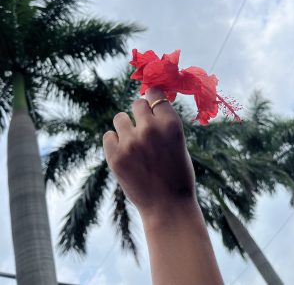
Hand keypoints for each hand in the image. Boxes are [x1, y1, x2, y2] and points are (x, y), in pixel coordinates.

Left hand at [103, 87, 195, 213]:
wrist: (168, 206)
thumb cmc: (177, 175)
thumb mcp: (178, 144)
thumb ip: (163, 124)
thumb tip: (149, 104)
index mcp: (171, 124)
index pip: (155, 94)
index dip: (152, 98)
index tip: (150, 103)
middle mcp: (150, 129)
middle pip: (137, 104)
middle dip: (140, 114)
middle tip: (143, 129)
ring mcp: (131, 142)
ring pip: (120, 118)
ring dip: (126, 128)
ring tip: (133, 145)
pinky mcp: (115, 156)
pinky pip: (108, 135)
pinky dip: (115, 142)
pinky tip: (125, 155)